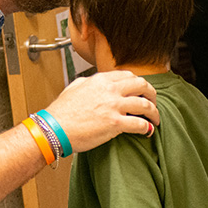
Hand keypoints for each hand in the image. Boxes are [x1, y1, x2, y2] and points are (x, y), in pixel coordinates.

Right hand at [44, 70, 158, 153]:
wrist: (53, 129)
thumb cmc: (60, 112)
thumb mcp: (74, 88)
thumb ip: (88, 83)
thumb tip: (95, 83)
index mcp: (100, 80)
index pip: (128, 75)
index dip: (138, 84)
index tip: (140, 91)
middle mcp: (109, 90)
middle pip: (142, 86)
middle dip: (152, 94)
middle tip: (153, 102)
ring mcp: (113, 106)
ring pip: (146, 105)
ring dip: (154, 112)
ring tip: (154, 119)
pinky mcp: (115, 123)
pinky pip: (140, 124)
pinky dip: (147, 128)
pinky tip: (147, 131)